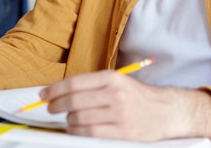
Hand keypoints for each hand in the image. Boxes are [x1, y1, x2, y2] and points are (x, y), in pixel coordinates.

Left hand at [40, 71, 210, 142]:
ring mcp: (119, 114)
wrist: (167, 111)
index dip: (54, 89)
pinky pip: (90, 133)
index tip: (43, 95)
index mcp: (111, 78)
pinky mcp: (123, 132)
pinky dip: (77, 131)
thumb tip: (58, 92)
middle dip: (56, 105)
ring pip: (79, 118)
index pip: (74, 83)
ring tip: (67, 118)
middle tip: (50, 108)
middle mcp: (115, 94)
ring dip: (68, 119)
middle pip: (74, 101)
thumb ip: (90, 85)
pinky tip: (75, 128)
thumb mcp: (116, 82)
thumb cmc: (136, 96)